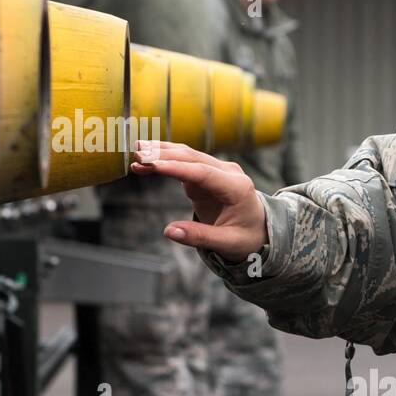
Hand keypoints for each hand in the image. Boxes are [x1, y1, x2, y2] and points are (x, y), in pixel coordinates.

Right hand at [130, 140, 266, 262]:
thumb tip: (169, 231)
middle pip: (193, 158)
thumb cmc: (246, 237)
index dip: (177, 168)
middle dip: (164, 155)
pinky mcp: (206, 173)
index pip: (203, 172)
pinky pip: (183, 162)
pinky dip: (164, 160)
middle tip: (138, 156)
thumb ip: (199, 236)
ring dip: (162, 152)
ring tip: (137, 152)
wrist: (259, 229)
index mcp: (237, 187)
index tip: (153, 165)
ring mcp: (217, 170)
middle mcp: (228, 172)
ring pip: (187, 155)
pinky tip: (145, 159)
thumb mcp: (227, 243)